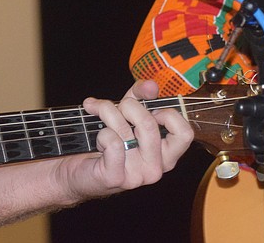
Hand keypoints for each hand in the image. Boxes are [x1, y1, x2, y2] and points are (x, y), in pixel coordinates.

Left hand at [51, 79, 193, 201]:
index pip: (185, 133)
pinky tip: (98, 139)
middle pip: (149, 124)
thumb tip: (151, 86)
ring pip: (125, 130)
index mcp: (166, 155)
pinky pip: (111, 141)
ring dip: (107, 114)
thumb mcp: (127, 113)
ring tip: (98, 114)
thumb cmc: (108, 140)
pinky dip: (101, 132)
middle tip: (115, 107)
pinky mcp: (115, 178)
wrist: (79, 171)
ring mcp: (137, 176)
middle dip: (127, 106)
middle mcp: (156, 168)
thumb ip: (141, 96)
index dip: (167, 113)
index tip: (149, 108)